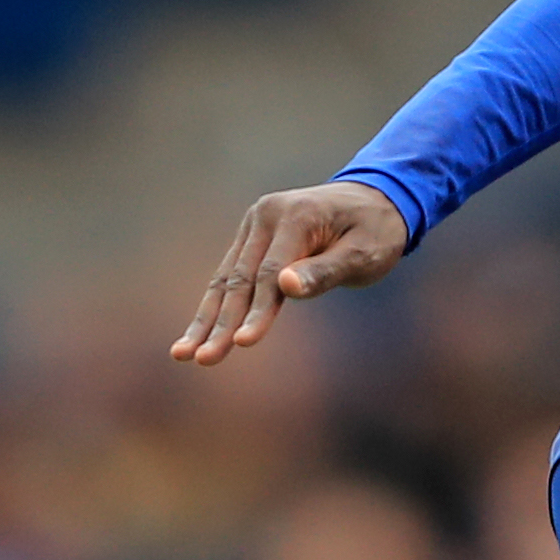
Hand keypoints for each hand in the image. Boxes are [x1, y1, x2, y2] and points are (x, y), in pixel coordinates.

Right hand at [170, 181, 408, 366]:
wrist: (377, 200)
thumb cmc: (377, 232)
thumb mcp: (364, 254)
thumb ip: (325, 271)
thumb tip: (286, 287)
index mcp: (295, 215)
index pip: (269, 273)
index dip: (257, 312)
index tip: (243, 344)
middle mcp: (266, 215)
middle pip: (238, 277)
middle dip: (220, 323)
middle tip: (201, 359)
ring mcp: (255, 224)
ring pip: (226, 278)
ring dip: (206, 319)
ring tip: (182, 354)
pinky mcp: (252, 237)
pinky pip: (232, 275)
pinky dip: (216, 306)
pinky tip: (199, 334)